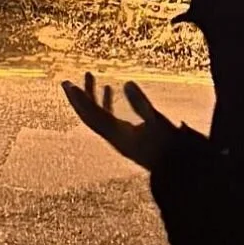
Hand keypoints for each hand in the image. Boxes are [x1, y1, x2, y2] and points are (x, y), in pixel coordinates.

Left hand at [61, 73, 180, 170]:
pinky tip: (108, 88)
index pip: (93, 116)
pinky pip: (109, 118)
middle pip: (89, 117)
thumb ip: (141, 103)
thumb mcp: (157, 122)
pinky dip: (105, 103)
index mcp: (118, 135)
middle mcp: (114, 137)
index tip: (69, 85)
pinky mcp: (125, 136)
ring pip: (98, 116)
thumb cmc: (169, 146)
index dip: (81, 100)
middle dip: (77, 99)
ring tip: (88, 75)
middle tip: (65, 82)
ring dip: (91, 96)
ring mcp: (119, 137)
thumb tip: (127, 82)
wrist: (177, 169)